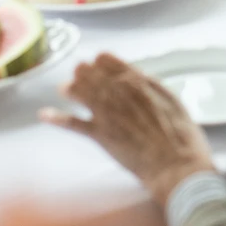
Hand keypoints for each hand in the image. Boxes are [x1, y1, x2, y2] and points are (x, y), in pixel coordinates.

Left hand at [41, 53, 216, 206]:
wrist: (175, 164)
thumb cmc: (181, 136)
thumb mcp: (172, 99)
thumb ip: (152, 86)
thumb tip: (139, 77)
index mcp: (137, 80)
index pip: (108, 60)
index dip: (100, 62)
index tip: (97, 63)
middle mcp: (117, 92)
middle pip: (89, 73)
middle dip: (82, 73)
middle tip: (78, 74)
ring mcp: (106, 113)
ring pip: (79, 93)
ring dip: (70, 89)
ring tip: (64, 89)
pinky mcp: (99, 135)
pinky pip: (72, 123)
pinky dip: (56, 118)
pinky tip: (44, 115)